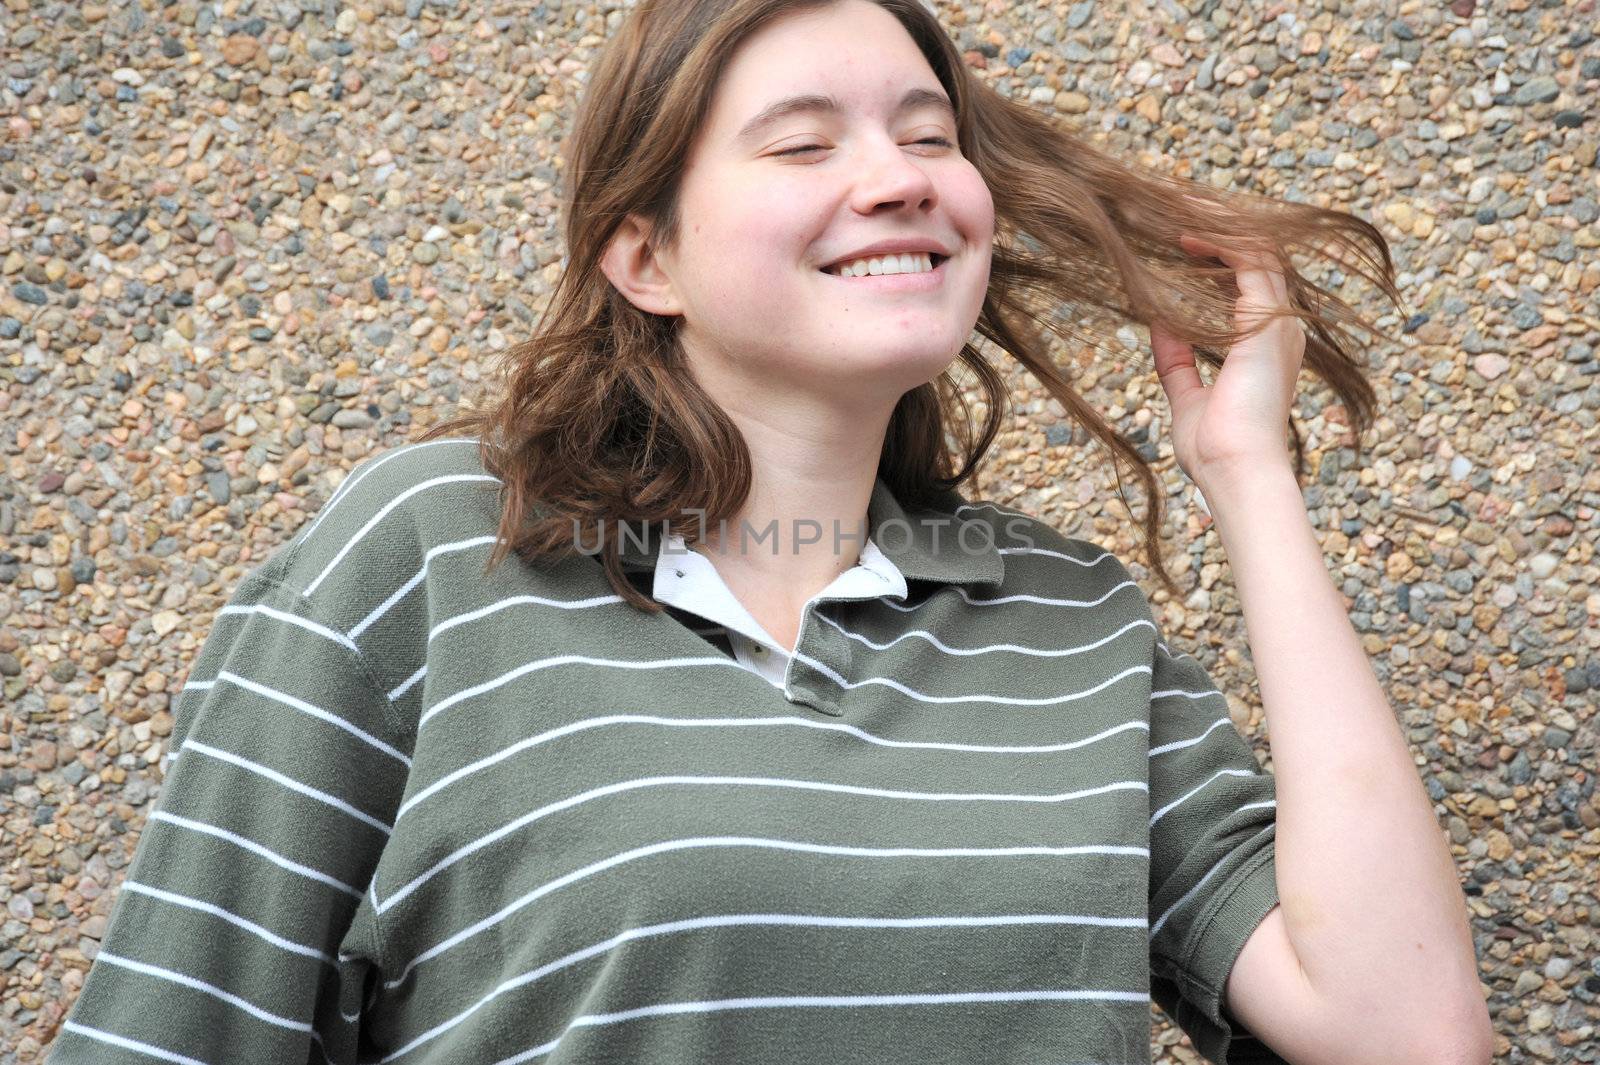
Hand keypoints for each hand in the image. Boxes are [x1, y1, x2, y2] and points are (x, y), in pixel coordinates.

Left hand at [1148, 232, 1305, 494]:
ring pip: (1258, 251)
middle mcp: (1280, 329)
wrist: (1235, 468)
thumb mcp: (1188, 394)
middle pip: (1258, 260)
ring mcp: (1279, 322)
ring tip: (1184, 208)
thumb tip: (1160, 326)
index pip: (1251, 285)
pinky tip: (1188, 232)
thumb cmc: (1215, 448)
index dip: (1220, 259)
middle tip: (1182, 212)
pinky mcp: (1267, 319)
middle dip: (1222, 232)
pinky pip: (1251, 258)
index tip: (1183, 244)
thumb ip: (1177, 360)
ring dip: (1220, 226)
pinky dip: (1221, 239)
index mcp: (1267, 347)